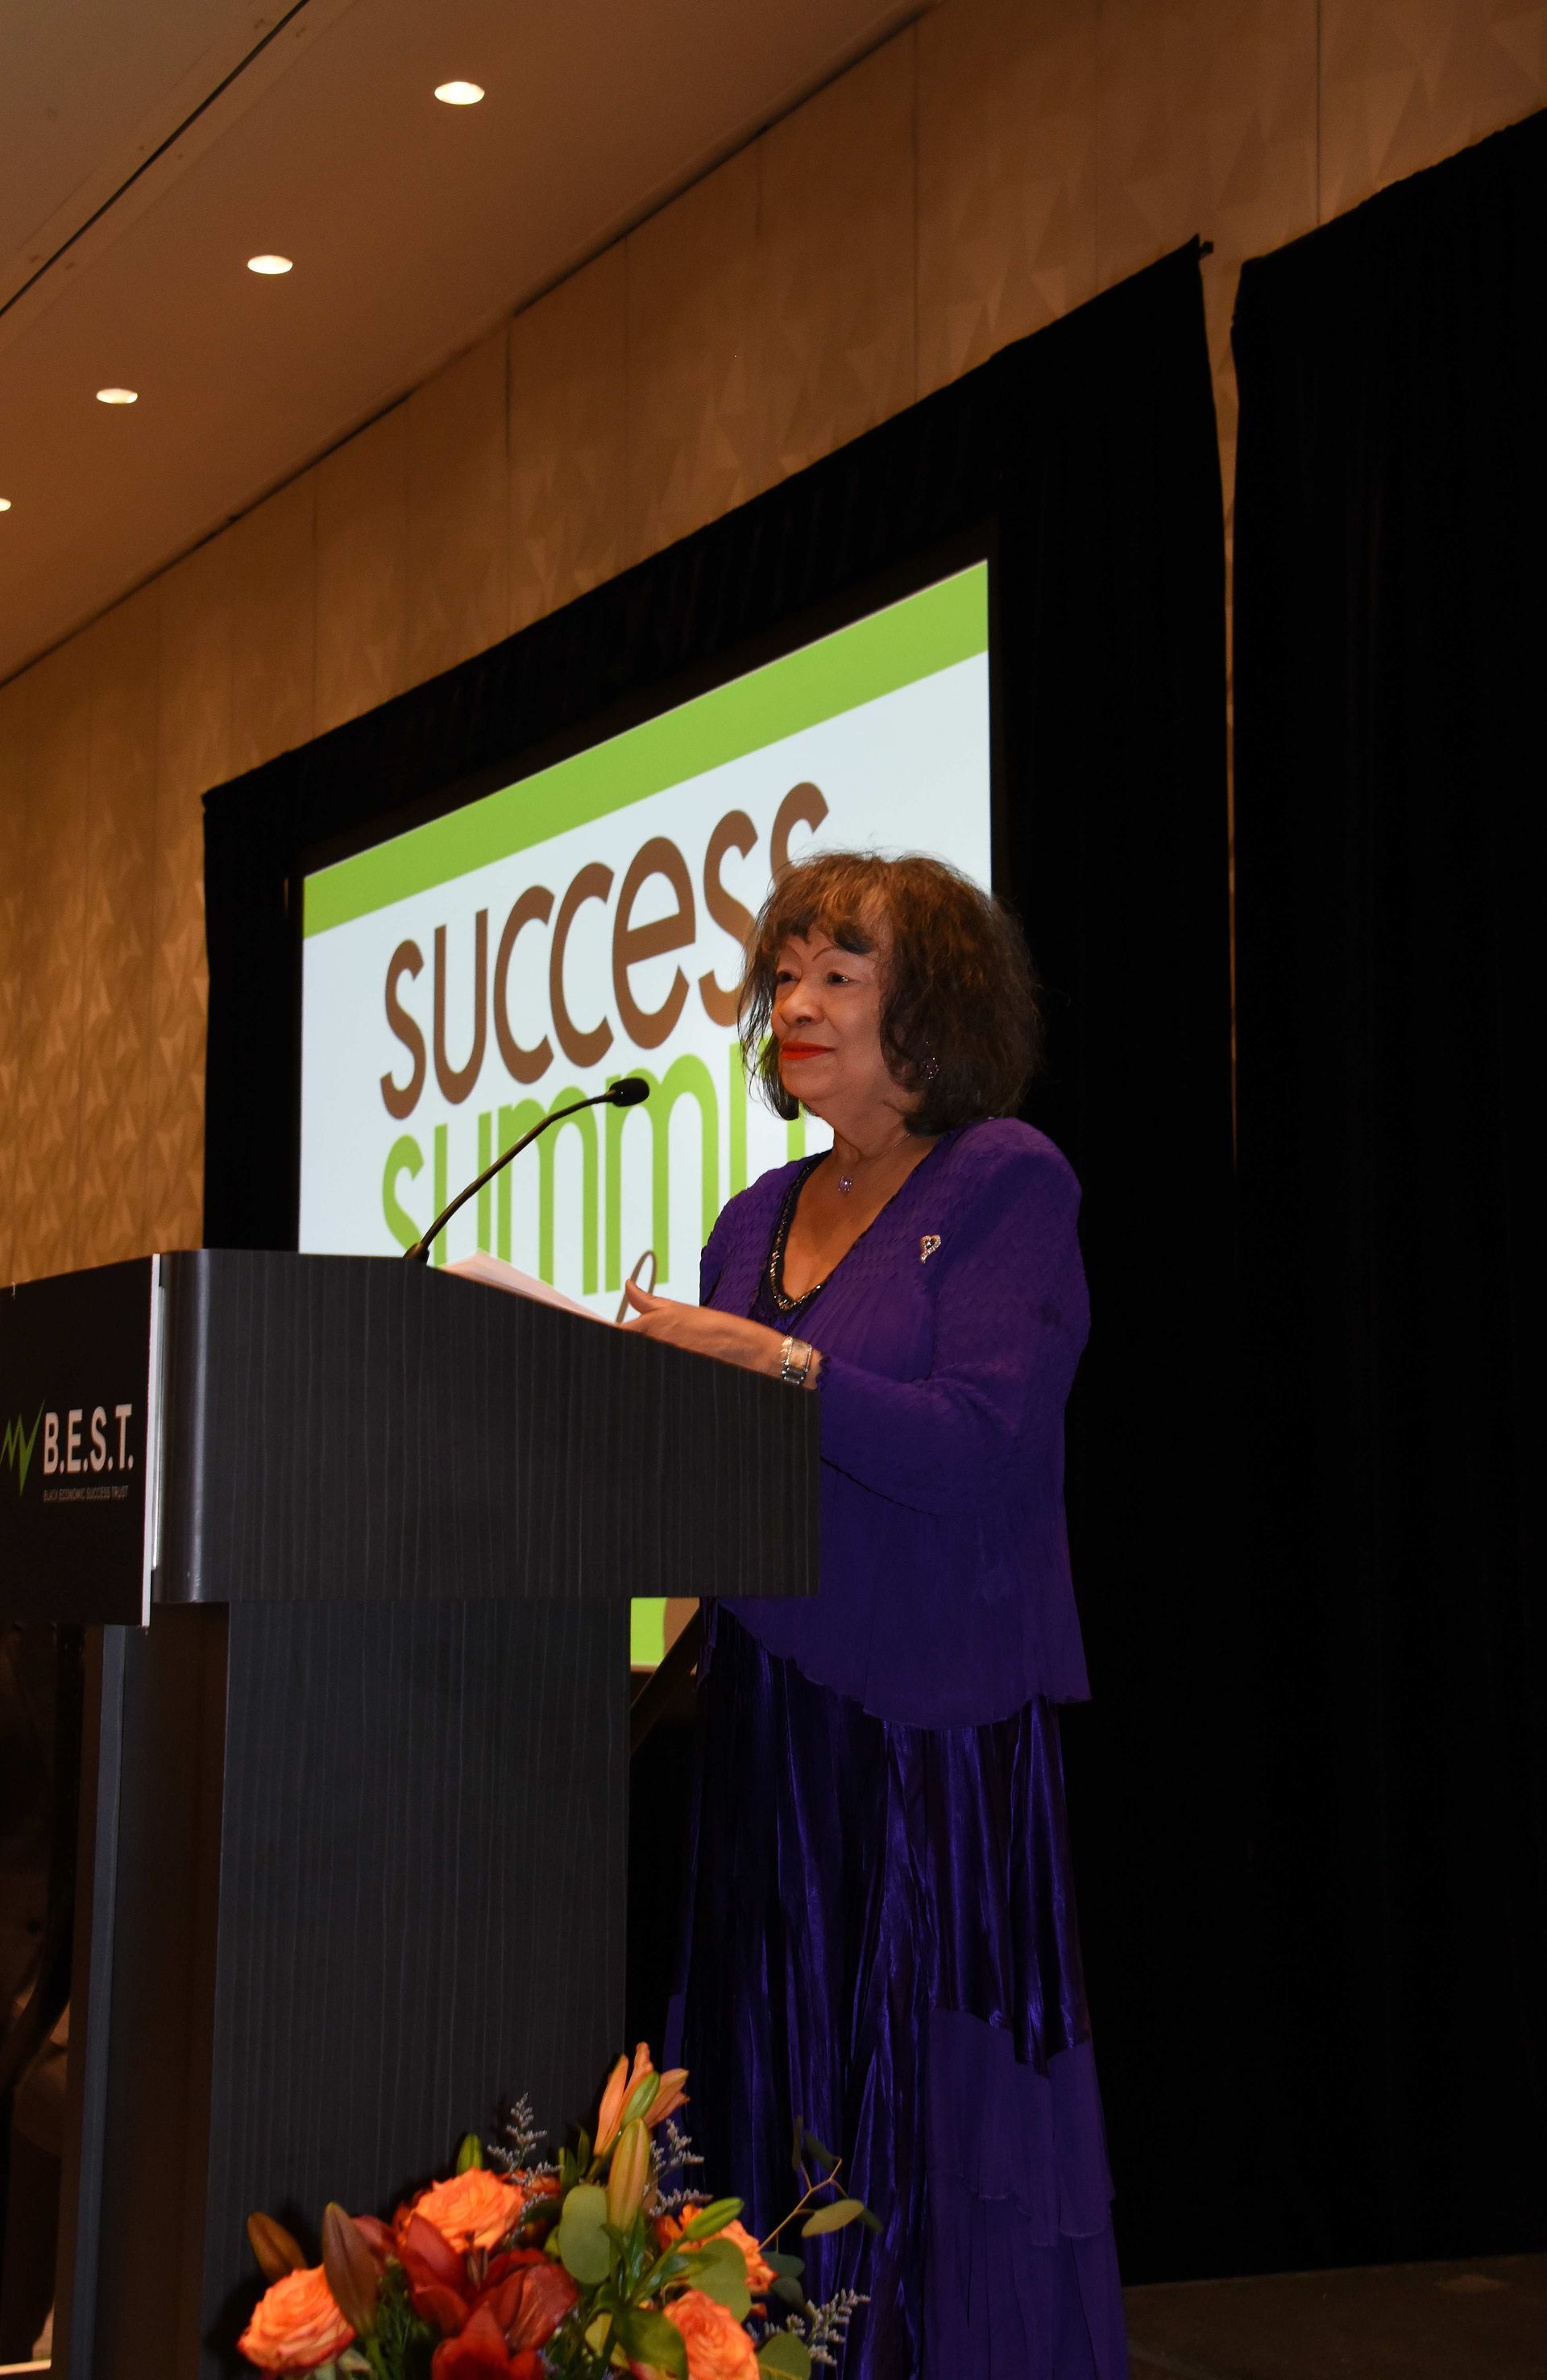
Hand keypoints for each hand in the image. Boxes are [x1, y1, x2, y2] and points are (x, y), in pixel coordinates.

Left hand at [620, 1281, 800, 1381]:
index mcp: (648, 1327)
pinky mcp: (669, 1375)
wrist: (741, 1348)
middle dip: (624, 1343)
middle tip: (623, 1346)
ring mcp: (661, 1360)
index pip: (613, 1332)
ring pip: (636, 1360)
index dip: (604, 1331)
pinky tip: (674, 1356)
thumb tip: (628, 1286)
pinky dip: (653, 1369)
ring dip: (635, 1358)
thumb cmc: (711, 1326)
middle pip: (625, 1346)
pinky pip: (653, 1371)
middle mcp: (651, 1345)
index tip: (591, 1323)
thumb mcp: (678, 1309)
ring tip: (668, 1345)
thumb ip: (647, 1302)